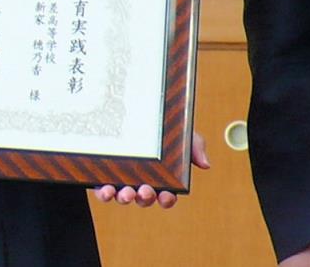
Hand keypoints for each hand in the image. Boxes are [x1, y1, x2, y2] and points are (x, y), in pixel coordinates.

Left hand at [92, 131, 210, 207]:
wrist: (132, 108)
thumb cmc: (162, 127)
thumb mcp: (180, 133)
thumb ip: (195, 145)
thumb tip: (205, 164)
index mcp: (162, 178)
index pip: (167, 195)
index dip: (167, 199)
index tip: (167, 196)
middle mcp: (142, 182)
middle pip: (145, 198)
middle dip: (146, 198)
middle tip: (144, 191)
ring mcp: (123, 181)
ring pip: (124, 196)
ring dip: (125, 198)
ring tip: (125, 193)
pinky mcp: (104, 176)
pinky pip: (104, 191)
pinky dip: (105, 193)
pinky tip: (106, 190)